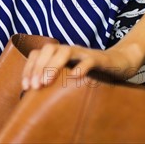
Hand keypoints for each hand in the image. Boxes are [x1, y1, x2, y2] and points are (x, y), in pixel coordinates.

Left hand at [21, 43, 140, 89]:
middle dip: (38, 67)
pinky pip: (89, 60)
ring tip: (46, 82)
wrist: (120, 63)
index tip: (25, 86)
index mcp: (59, 53)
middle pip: (49, 49)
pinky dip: (81, 67)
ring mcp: (84, 53)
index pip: (38, 54)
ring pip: (65, 51)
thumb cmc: (91, 72)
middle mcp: (70, 50)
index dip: (29, 68)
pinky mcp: (100, 59)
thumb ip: (56, 80)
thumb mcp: (70, 75)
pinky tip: (74, 77)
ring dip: (53, 65)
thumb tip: (36, 95)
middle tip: (34, 87)